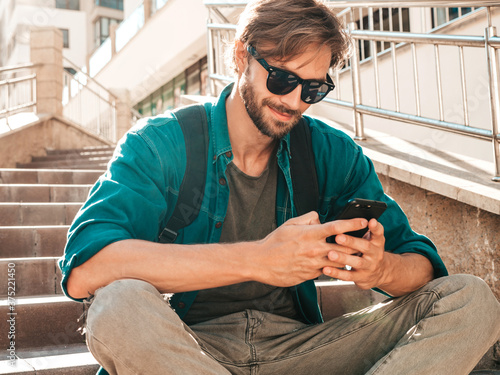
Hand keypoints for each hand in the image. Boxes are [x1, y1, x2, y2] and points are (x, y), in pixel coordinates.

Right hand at [253, 211, 367, 286]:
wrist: (261, 262)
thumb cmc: (274, 242)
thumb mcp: (290, 224)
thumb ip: (308, 218)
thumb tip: (319, 218)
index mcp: (310, 234)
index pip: (337, 227)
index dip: (352, 223)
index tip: (364, 221)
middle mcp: (315, 249)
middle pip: (344, 247)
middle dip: (356, 244)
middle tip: (364, 241)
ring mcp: (314, 264)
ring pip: (338, 261)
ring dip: (347, 258)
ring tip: (355, 255)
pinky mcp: (311, 275)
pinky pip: (327, 271)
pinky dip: (332, 267)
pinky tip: (334, 265)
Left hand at [323, 218, 388, 289]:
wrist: (380, 273)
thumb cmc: (368, 251)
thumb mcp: (371, 239)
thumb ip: (361, 229)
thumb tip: (346, 217)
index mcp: (376, 242)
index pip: (378, 233)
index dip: (375, 227)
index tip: (370, 221)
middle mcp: (375, 254)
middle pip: (365, 246)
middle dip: (351, 241)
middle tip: (338, 237)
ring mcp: (369, 266)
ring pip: (357, 262)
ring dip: (343, 258)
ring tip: (330, 254)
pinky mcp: (361, 277)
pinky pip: (348, 276)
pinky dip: (337, 273)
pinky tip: (326, 269)